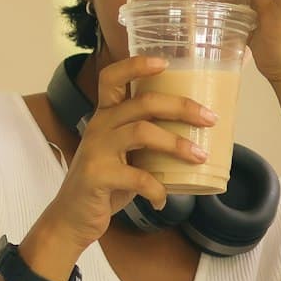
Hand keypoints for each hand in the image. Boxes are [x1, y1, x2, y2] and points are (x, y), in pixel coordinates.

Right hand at [33, 54, 216, 254]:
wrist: (71, 218)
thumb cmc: (104, 184)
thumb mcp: (122, 155)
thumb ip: (145, 142)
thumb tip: (195, 137)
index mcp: (105, 116)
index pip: (113, 78)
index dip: (137, 65)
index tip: (165, 62)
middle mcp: (99, 127)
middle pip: (142, 102)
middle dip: (181, 106)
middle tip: (209, 118)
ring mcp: (96, 150)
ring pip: (142, 132)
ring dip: (176, 144)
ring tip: (199, 157)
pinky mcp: (97, 176)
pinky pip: (138, 177)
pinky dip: (157, 190)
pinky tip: (163, 200)